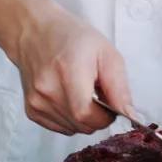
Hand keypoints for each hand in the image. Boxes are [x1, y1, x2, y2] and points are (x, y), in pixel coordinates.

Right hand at [13, 7, 134, 135]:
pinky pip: (60, 128)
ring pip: (73, 129)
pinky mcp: (32, 110)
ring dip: (84, 118)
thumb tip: (129, 115)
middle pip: (82, 125)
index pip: (88, 115)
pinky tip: (69, 99)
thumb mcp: (106, 54)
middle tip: (97, 95)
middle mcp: (48, 90)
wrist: (34, 32)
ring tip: (81, 93)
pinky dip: (70, 119)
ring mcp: (37, 102)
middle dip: (98, 118)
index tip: (110, 105)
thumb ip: (119, 88)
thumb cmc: (72, 38)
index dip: (105, 117)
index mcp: (68, 72)